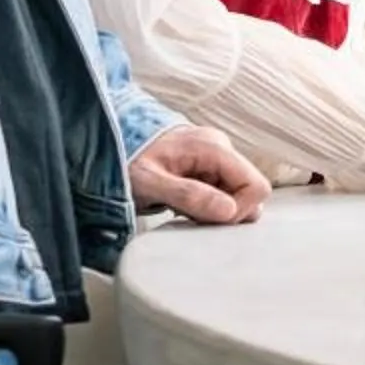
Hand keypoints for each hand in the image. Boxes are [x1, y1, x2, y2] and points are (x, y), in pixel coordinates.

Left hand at [132, 124, 268, 224]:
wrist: (108, 142)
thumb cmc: (127, 159)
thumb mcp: (151, 182)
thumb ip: (190, 195)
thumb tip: (229, 211)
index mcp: (213, 147)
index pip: (256, 186)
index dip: (240, 211)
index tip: (210, 221)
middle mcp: (220, 148)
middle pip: (248, 191)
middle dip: (227, 212)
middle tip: (192, 216)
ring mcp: (214, 157)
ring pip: (236, 194)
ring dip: (214, 210)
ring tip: (182, 209)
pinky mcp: (207, 167)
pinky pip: (222, 192)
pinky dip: (206, 205)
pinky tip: (182, 205)